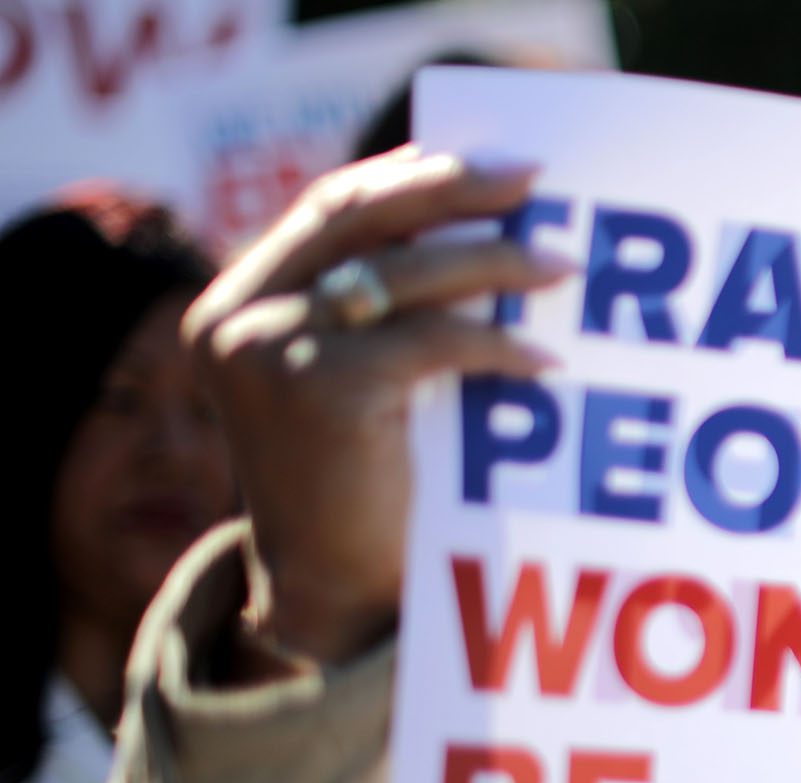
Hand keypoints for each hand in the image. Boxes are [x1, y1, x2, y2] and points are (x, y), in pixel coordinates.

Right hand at [182, 146, 570, 664]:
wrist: (332, 594)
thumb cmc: (364, 489)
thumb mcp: (358, 381)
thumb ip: (380, 311)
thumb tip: (481, 229)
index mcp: (238, 299)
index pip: (333, 208)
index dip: (413, 179)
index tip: (491, 169)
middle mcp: (238, 315)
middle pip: (360, 216)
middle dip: (454, 188)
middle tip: (533, 180)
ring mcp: (268, 349)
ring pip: (402, 275)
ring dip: (493, 263)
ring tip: (560, 266)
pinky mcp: (315, 388)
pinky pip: (431, 342)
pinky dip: (496, 346)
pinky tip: (543, 363)